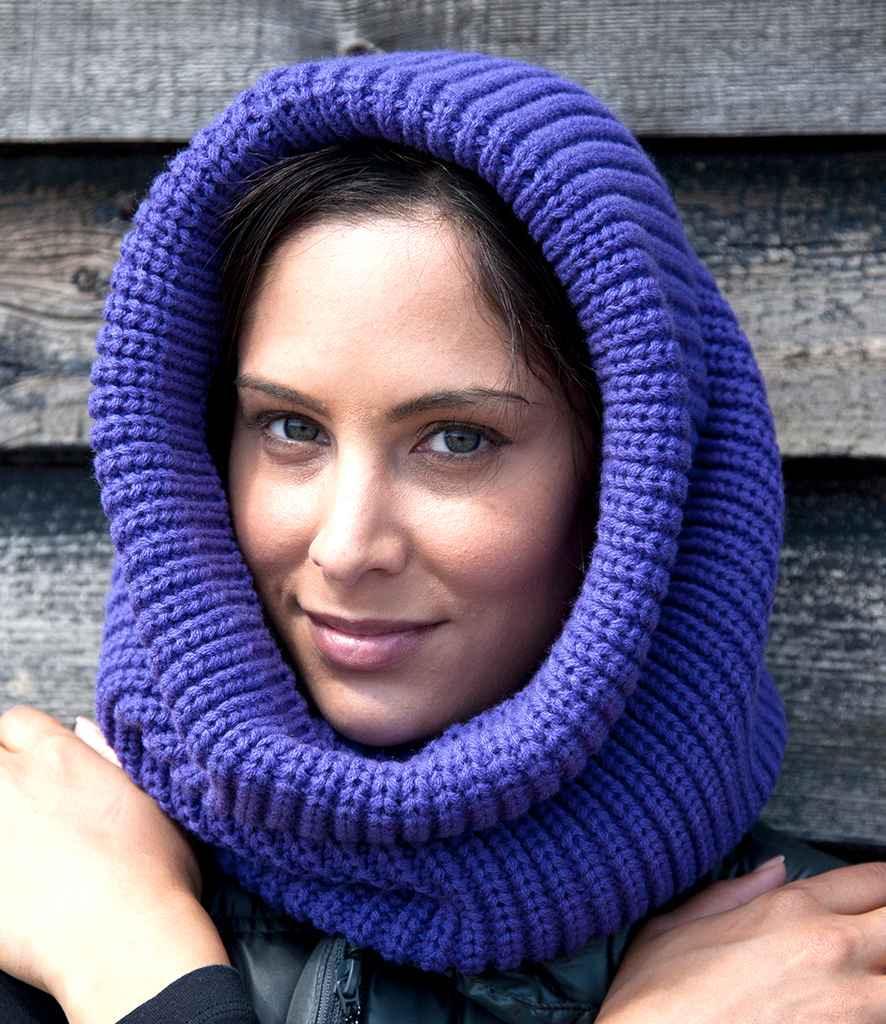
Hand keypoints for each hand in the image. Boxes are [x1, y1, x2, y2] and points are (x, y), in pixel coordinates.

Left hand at [0, 705, 228, 1022]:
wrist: (124, 940)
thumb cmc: (151, 873)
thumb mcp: (149, 799)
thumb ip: (106, 757)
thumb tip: (79, 729)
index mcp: (58, 756)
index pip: (16, 723)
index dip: (25, 747)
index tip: (36, 775)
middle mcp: (10, 783)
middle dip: (4, 779)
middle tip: (25, 816)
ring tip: (21, 854)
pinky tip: (14, 888)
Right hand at [597, 856, 885, 1022]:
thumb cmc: (657, 1000)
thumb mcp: (678, 925)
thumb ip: (735, 892)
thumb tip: (774, 871)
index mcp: (793, 910)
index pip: (873, 879)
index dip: (883, 884)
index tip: (880, 894)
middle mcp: (832, 950)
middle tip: (874, 937)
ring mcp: (849, 1008)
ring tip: (865, 981)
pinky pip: (882, 1021)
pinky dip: (872, 1013)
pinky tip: (853, 1011)